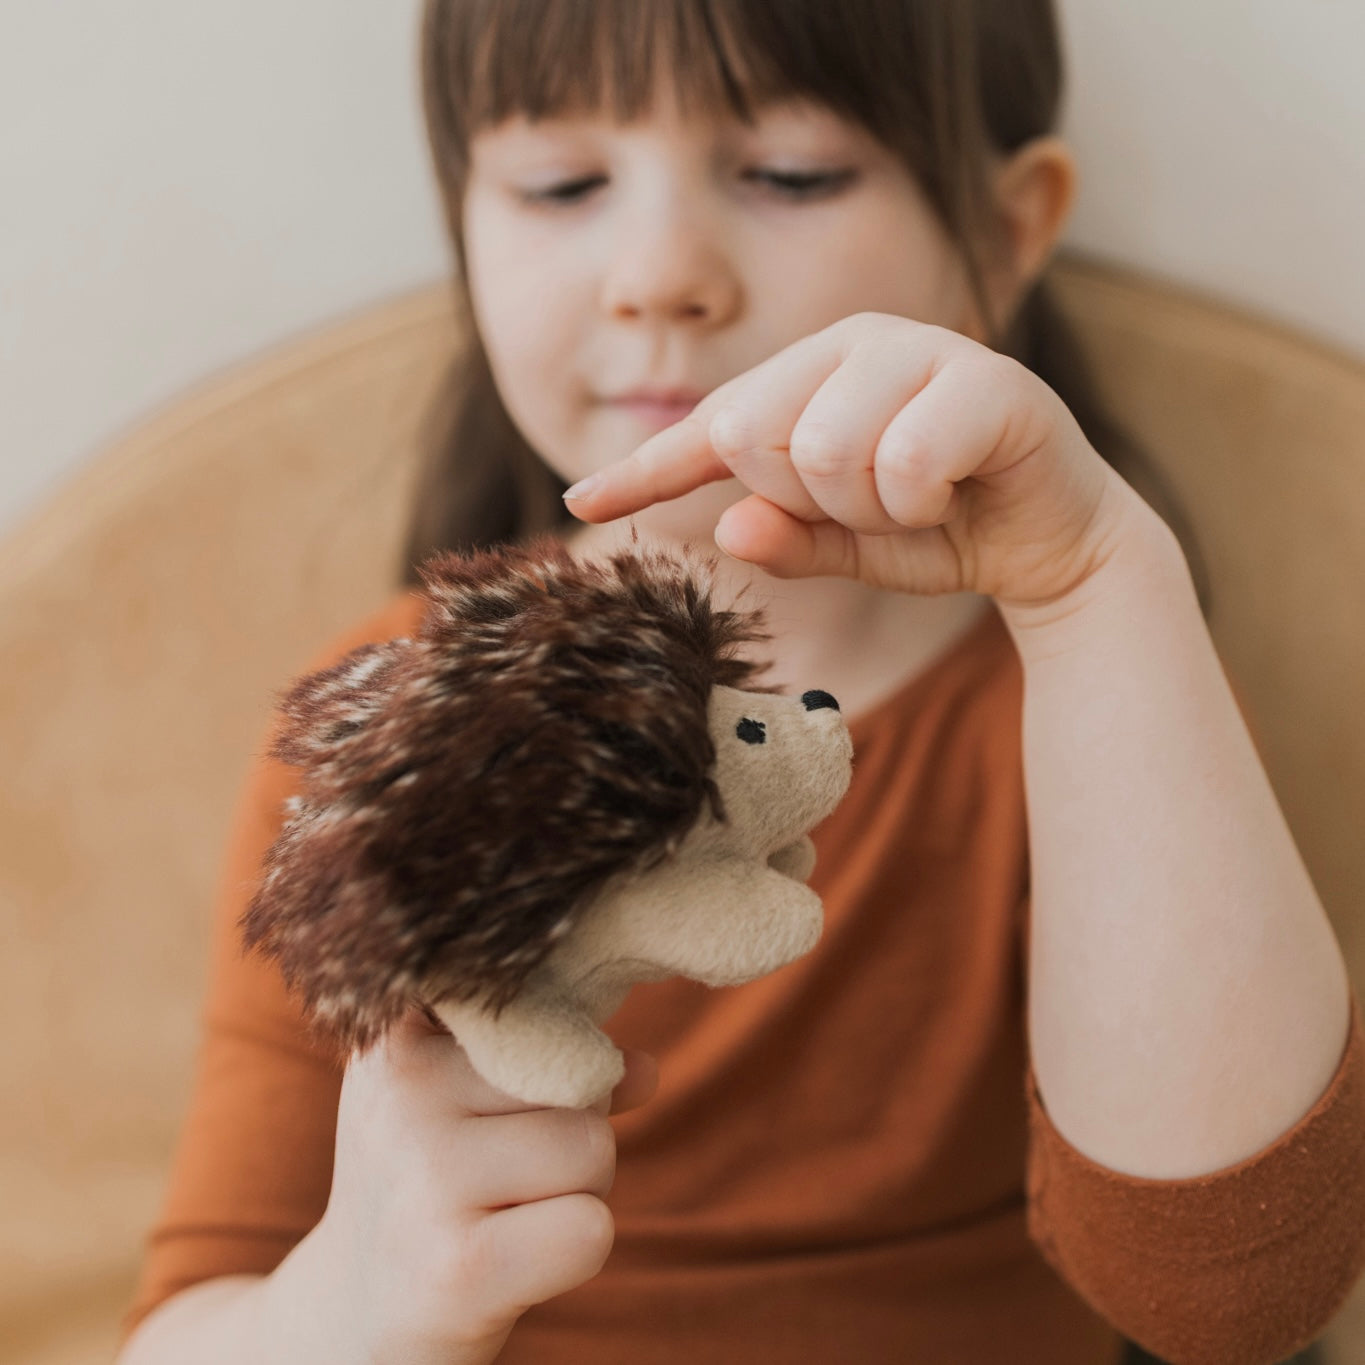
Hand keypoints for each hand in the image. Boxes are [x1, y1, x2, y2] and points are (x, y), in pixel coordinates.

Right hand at [311, 1005, 657, 1364]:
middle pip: (578, 1075)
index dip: (561, 1044)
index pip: (539, 999)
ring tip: (508, 1214)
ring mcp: (425, 1174)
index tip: (528, 1082)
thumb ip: (552, 1065)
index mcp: (402, 1032)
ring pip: (593, 1146)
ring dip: (579, 1190)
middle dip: (574, 1130)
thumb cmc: (430, 1187)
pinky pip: (591, 1229)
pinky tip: (515, 1262)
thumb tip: (645, 1068)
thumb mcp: (464, 1103)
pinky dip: (578, 1250)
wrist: (351, 1315)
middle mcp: (403, 1087)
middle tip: (504, 1176)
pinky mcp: (458, 1266)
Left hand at [564, 311, 1150, 609]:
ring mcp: (922, 350)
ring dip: (868, 513)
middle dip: (803, 504)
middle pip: (753, 436)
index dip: (644, 469)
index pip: (710, 426)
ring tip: (915, 502)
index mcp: (810, 373)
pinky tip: (952, 495)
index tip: (581, 505)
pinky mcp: (987, 380)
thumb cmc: (939, 528)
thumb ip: (787, 537)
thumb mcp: (846, 545)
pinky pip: (904, 463)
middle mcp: (856, 343)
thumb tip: (730, 528)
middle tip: (868, 508)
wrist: (1052, 539)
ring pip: (825, 454)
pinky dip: (919, 506)